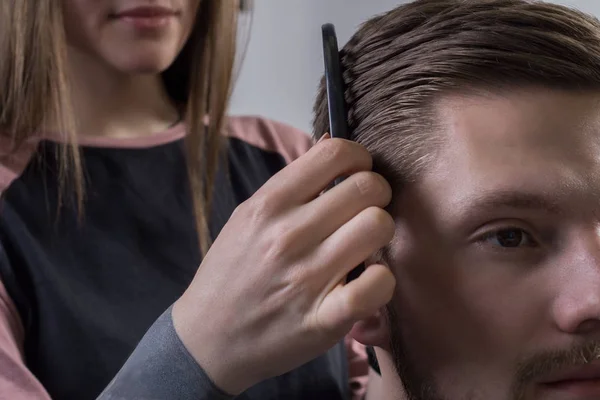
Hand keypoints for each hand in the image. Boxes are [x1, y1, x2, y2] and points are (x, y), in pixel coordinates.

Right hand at [172, 136, 395, 394]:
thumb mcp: (246, 218)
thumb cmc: (230, 274)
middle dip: (376, 194)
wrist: (207, 339)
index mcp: (269, 204)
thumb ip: (290, 186)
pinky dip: (382, 280)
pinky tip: (368, 280)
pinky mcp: (324, 319)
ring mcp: (307, 278)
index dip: (359, 157)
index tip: (357, 172)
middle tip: (365, 210)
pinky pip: (377, 284)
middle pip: (367, 188)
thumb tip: (333, 147)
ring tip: (364, 244)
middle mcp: (289, 235)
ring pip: (378, 227)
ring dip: (380, 233)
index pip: (335, 153)